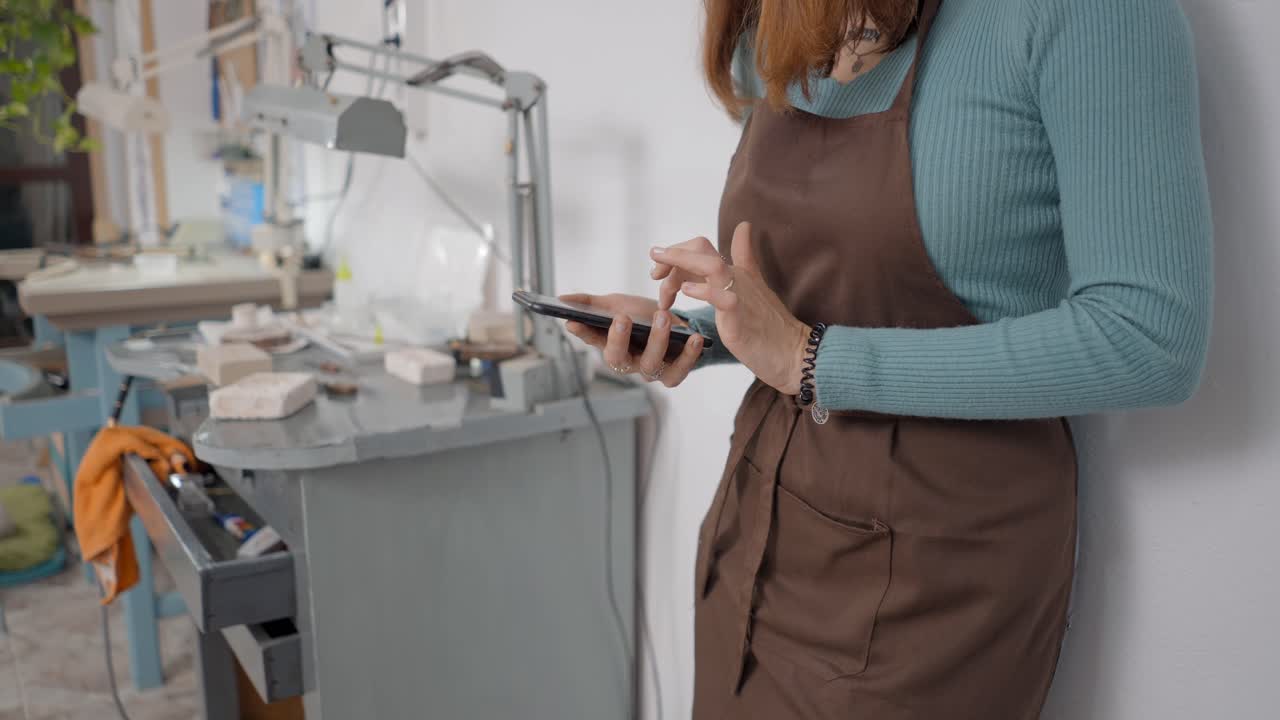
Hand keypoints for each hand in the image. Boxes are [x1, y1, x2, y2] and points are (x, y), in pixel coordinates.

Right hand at [559, 293, 704, 387]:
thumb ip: (590, 303)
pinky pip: (678, 371)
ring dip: (656, 341)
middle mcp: (628, 361)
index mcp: (610, 344)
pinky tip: (694, 337)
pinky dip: (688, 355)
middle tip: (621, 318)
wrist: (677, 326)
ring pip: (649, 365)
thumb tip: (561, 298)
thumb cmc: (642, 316)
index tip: (573, 321)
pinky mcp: (672, 374)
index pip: (591, 340)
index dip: (583, 332)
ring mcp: (650, 370)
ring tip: (662, 317)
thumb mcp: (617, 304)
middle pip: (617, 359)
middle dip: (618, 339)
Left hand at [649, 221, 810, 394]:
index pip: (701, 246)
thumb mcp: (753, 288)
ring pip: (711, 266)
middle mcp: (737, 279)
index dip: (676, 251)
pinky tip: (687, 292)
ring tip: (660, 274)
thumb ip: (746, 257)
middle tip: (654, 271)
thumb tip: (744, 226)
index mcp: (735, 273)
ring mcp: (741, 297)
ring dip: (682, 264)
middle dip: (672, 254)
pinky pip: (724, 299)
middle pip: (702, 248)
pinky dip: (704, 291)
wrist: (794, 353)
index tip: (657, 267)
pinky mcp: (742, 319)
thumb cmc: (771, 326)